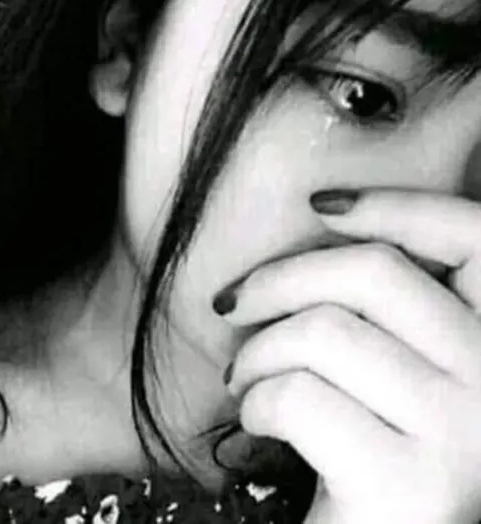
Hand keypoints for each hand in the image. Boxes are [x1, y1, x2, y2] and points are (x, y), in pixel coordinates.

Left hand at [222, 189, 480, 523]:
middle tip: (232, 304)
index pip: (472, 236)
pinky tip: (255, 418)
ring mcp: (462, 433)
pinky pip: (298, 397)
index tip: (322, 203)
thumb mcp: (391, 363)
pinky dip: (256, 400)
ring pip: (322, 332)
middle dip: (278, 279)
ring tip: (240, 375)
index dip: (396, 205)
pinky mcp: (408, 485)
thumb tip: (325, 216)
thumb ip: (382, 306)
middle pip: (373, 274)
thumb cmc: (368, 440)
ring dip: (255, 351)